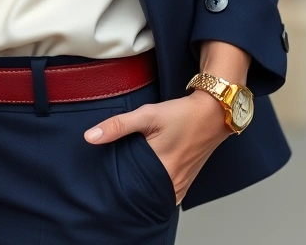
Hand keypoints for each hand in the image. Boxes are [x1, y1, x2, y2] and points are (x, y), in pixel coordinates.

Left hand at [84, 89, 230, 204]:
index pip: (130, 190)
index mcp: (161, 172)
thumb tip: (90, 136)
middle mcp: (173, 183)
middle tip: (115, 176)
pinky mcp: (186, 180)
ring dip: (142, 188)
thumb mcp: (148, 115)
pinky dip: (155, 186)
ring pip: (155, 194)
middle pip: (142, 194)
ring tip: (129, 177)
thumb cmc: (183, 114)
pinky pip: (166, 191)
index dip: (116, 184)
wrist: (214, 112)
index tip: (106, 177)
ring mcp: (181, 184)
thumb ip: (118, 126)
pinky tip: (147, 177)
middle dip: (128, 187)